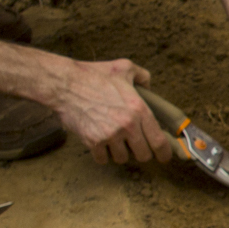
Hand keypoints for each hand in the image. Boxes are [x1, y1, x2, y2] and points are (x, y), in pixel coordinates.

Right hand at [54, 60, 169, 165]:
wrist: (64, 84)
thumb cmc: (93, 74)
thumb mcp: (124, 67)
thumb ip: (142, 76)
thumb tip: (149, 86)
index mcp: (139, 109)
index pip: (158, 141)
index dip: (164, 153)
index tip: (164, 157)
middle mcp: (127, 125)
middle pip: (143, 155)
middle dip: (141, 152)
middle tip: (135, 145)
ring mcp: (109, 135)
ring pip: (123, 158)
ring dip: (121, 152)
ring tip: (115, 141)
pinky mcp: (92, 142)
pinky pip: (103, 159)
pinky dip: (103, 155)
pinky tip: (101, 144)